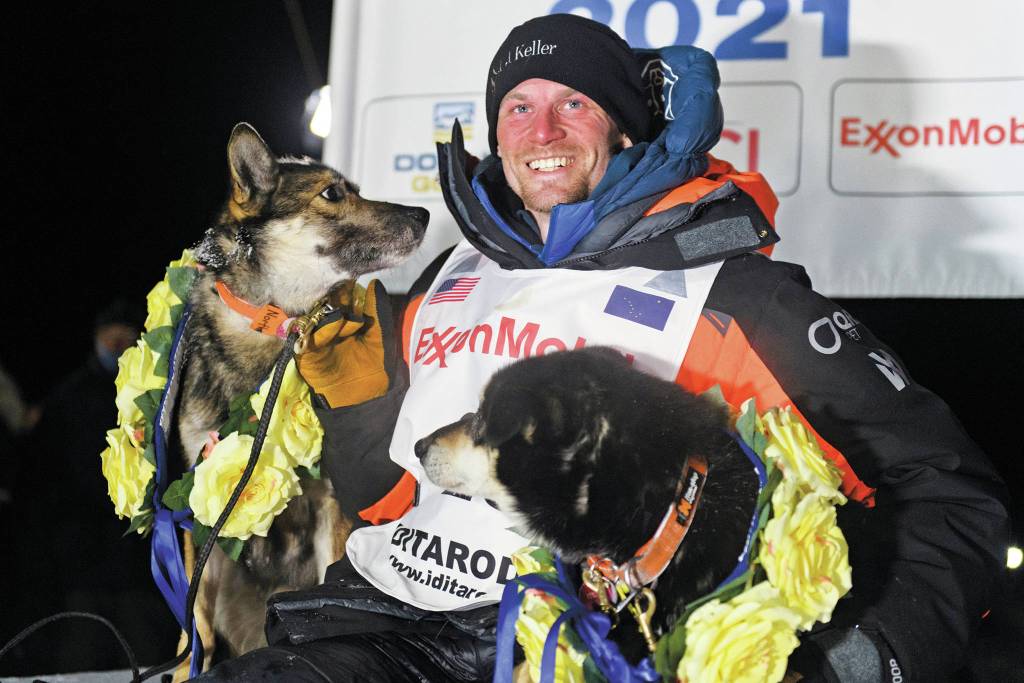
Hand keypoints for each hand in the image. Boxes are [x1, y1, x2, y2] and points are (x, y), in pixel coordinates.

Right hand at [295, 279, 396, 408]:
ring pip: (316, 317)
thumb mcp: (380, 337)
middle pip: (325, 304)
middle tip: (338, 283)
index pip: (342, 298)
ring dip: (328, 311)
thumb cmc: (375, 367)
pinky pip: (310, 337)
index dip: (345, 286)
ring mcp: (316, 339)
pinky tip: (333, 324)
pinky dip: (323, 330)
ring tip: (341, 308)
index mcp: (347, 320)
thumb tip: (374, 283)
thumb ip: (378, 311)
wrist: (364, 398)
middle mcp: (329, 327)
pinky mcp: (306, 353)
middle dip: (332, 295)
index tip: (349, 274)